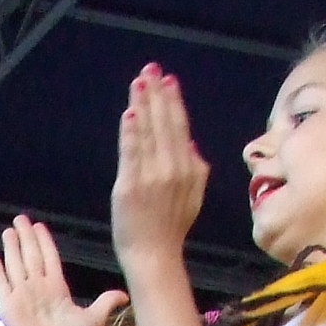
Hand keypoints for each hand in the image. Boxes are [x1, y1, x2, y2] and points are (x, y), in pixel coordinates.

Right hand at [0, 215, 128, 325]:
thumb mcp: (94, 318)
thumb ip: (106, 302)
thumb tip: (125, 295)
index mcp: (57, 289)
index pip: (49, 258)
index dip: (44, 242)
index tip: (39, 226)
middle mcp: (38, 289)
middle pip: (31, 256)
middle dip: (26, 237)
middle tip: (20, 218)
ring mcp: (23, 297)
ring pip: (16, 265)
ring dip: (12, 248)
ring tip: (8, 230)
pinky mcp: (9, 307)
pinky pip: (2, 284)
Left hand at [109, 65, 207, 274]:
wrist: (155, 256)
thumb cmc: (171, 228)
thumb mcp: (193, 196)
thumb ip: (195, 168)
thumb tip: (190, 143)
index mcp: (190, 168)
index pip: (180, 127)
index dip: (173, 101)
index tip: (168, 80)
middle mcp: (173, 169)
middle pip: (164, 123)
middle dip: (157, 94)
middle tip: (151, 69)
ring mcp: (152, 177)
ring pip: (148, 133)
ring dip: (143, 104)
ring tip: (139, 81)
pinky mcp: (130, 186)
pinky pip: (131, 153)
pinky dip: (131, 133)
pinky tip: (130, 113)